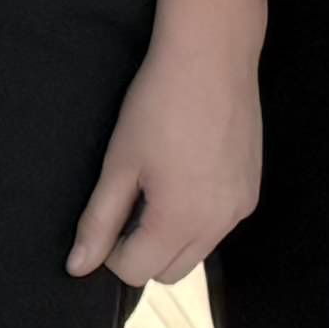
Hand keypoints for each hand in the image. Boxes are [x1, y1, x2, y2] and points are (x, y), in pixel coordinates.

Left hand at [68, 46, 259, 288]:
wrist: (212, 56)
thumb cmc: (158, 104)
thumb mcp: (119, 163)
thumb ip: (98, 221)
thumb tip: (77, 267)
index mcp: (181, 220)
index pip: (136, 271)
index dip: (111, 251)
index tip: (106, 214)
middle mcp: (219, 224)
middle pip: (169, 271)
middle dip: (142, 250)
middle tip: (128, 202)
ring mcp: (240, 208)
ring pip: (197, 251)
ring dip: (170, 237)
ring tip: (156, 187)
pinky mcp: (251, 190)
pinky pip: (218, 226)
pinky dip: (196, 218)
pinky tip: (184, 175)